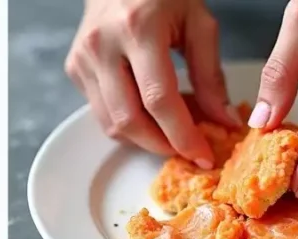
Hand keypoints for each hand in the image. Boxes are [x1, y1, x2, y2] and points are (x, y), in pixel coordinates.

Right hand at [65, 0, 239, 167]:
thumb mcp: (199, 23)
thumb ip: (211, 75)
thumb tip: (223, 123)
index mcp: (138, 28)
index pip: (159, 99)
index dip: (182, 135)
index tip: (203, 155)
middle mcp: (103, 45)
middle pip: (129, 120)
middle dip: (161, 145)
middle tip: (187, 151)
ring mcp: (83, 59)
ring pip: (111, 124)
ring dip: (144, 139)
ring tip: (170, 132)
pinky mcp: (74, 69)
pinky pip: (102, 113)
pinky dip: (127, 124)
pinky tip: (148, 115)